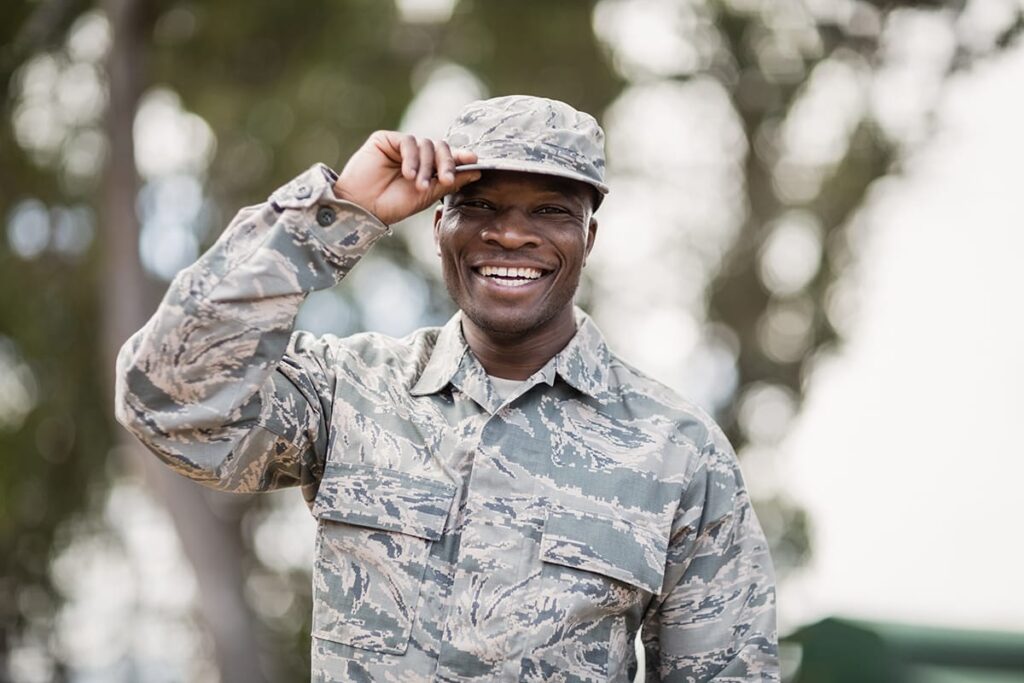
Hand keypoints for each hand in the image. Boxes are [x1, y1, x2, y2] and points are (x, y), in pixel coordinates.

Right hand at [333, 131, 480, 224]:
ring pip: (426, 144)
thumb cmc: (392, 205)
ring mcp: (401, 146)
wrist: (362, 207)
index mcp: (427, 168)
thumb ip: (449, 182)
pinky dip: (412, 158)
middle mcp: (416, 155)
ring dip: (426, 166)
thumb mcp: (426, 196)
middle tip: (445, 179)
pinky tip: (407, 174)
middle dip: (446, 163)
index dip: (461, 158)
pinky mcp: (386, 139)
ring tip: (418, 186)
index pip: (447, 158)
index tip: (474, 161)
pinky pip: (408, 141)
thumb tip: (477, 170)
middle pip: (440, 147)